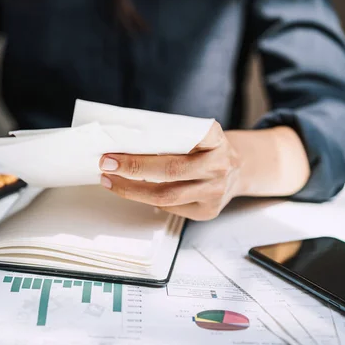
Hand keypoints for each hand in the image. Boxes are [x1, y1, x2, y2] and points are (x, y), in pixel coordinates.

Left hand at [99, 122, 241, 220]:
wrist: (239, 169)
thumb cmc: (206, 148)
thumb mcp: (197, 134)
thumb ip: (170, 136)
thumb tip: (123, 144)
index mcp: (215, 137)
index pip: (179, 139)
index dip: (146, 147)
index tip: (115, 152)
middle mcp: (219, 165)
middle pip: (169, 171)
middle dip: (132, 169)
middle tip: (106, 165)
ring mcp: (215, 191)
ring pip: (166, 196)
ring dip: (132, 190)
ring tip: (111, 181)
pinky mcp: (208, 211)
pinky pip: (171, 208)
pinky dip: (148, 199)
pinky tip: (133, 191)